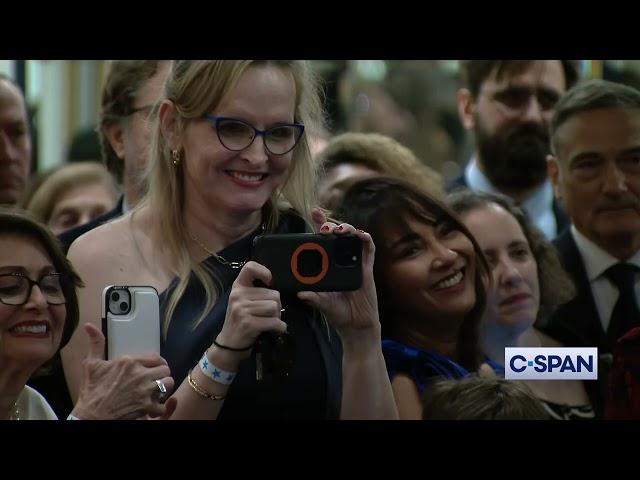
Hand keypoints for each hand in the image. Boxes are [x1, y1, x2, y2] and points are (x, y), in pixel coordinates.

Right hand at [71, 323, 174, 419]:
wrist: (91, 417)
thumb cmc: (91, 392)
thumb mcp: (91, 365)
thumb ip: (96, 344)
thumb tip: (89, 326)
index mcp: (128, 362)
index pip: (156, 357)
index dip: (158, 362)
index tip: (155, 367)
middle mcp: (139, 374)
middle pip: (165, 369)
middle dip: (161, 374)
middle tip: (156, 378)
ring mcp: (144, 391)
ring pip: (168, 383)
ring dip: (164, 387)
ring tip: (157, 390)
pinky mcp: (146, 407)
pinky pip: (163, 404)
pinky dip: (158, 407)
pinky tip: (151, 406)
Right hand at [215, 262, 286, 363]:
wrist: (229, 344)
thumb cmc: (240, 320)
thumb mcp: (242, 301)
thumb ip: (256, 291)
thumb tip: (278, 287)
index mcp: (238, 287)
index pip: (250, 267)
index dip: (264, 272)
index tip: (269, 282)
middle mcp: (238, 295)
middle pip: (273, 294)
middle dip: (277, 306)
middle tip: (270, 315)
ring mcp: (242, 309)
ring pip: (274, 307)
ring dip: (278, 317)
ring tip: (271, 322)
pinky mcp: (248, 323)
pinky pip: (274, 321)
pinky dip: (280, 327)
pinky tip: (276, 330)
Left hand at [298, 208, 380, 349]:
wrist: (356, 325)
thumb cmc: (339, 313)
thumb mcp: (322, 304)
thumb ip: (314, 298)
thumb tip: (301, 294)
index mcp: (327, 265)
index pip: (322, 241)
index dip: (320, 224)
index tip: (315, 212)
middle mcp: (340, 260)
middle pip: (337, 235)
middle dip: (331, 225)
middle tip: (323, 228)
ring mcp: (354, 262)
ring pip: (353, 238)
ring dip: (347, 229)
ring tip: (338, 230)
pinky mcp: (367, 268)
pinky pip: (368, 250)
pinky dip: (365, 239)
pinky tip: (360, 235)